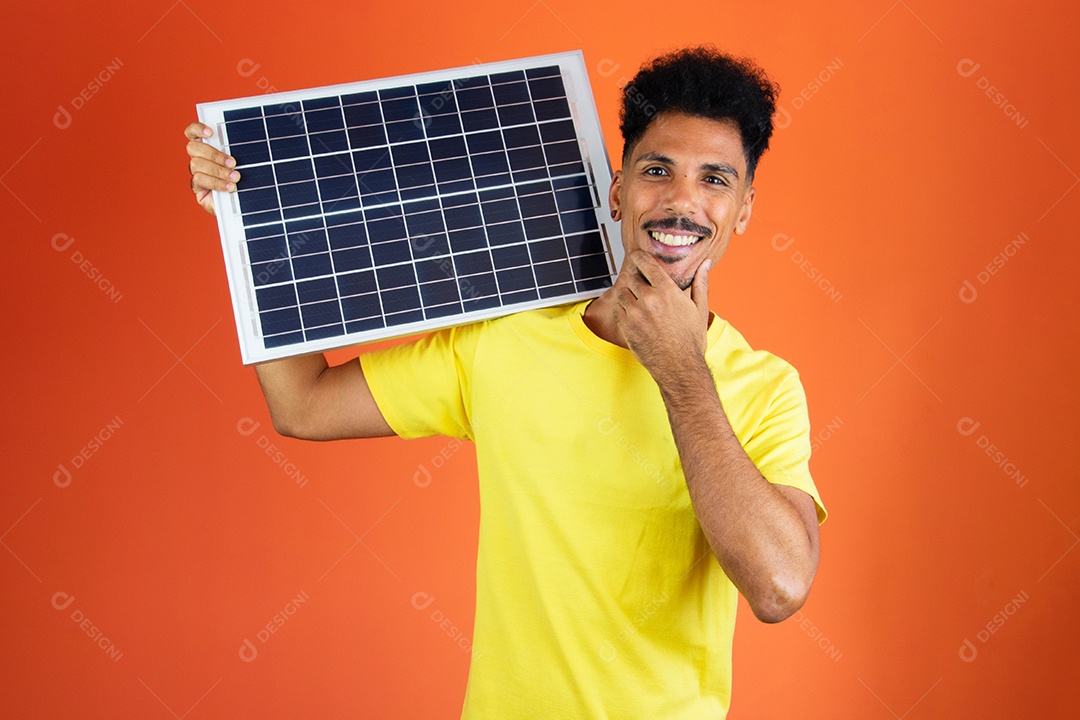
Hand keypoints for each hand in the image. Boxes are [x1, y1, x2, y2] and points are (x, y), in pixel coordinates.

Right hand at [185, 122, 238, 215]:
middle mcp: (199, 157)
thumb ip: (241, 152)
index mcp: (207, 146)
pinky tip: (229, 186)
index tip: (211, 132)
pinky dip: (216, 183)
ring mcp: (196, 172)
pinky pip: (199, 180)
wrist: (243, 203)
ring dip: (217, 170)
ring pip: (196, 164)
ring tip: (235, 177)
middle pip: (193, 148)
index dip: (197, 129)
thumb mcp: (244, 163)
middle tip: (233, 162)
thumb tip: (252, 141)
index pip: (193, 133)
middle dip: (214, 154)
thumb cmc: (244, 179)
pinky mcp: (197, 187)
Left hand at [612, 250, 710, 376]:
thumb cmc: (690, 340)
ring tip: (640, 305)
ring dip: (628, 296)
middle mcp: (649, 300)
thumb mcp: (700, 310)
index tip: (636, 256)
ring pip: (622, 293)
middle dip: (636, 281)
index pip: (645, 263)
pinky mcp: (625, 327)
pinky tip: (634, 317)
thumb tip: (706, 263)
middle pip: (632, 278)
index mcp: (668, 291)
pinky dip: (622, 310)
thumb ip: (701, 283)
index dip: (638, 256)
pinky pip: (617, 310)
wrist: (679, 367)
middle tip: (643, 290)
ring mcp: (635, 314)